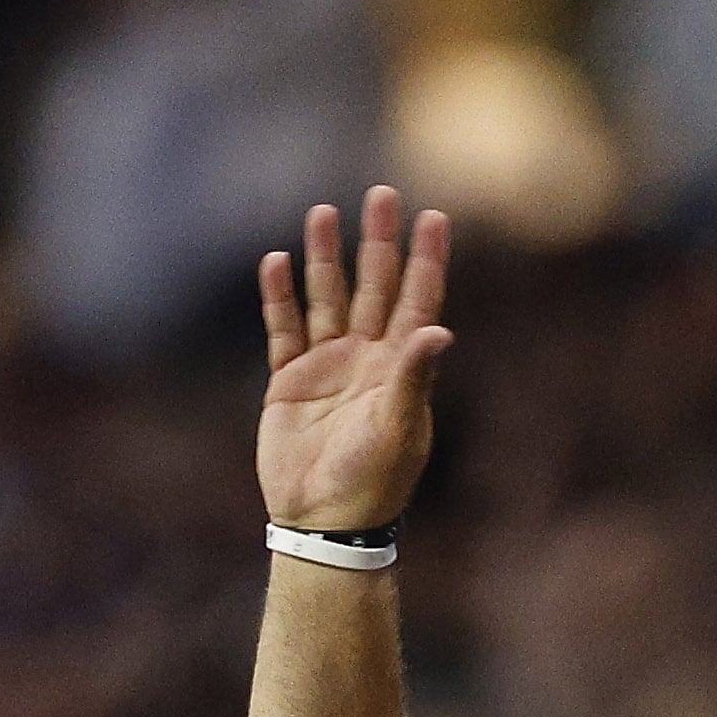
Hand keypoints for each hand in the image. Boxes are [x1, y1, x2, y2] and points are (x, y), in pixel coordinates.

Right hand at [257, 188, 454, 531]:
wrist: (322, 521)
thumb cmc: (371, 480)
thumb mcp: (397, 427)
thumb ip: (413, 376)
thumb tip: (440, 330)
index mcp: (400, 368)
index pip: (417, 300)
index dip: (425, 260)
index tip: (433, 216)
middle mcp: (366, 358)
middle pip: (373, 286)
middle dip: (377, 242)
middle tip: (381, 195)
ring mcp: (327, 366)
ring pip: (327, 298)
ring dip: (324, 258)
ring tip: (323, 212)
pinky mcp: (289, 382)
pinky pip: (283, 329)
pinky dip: (279, 297)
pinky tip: (277, 262)